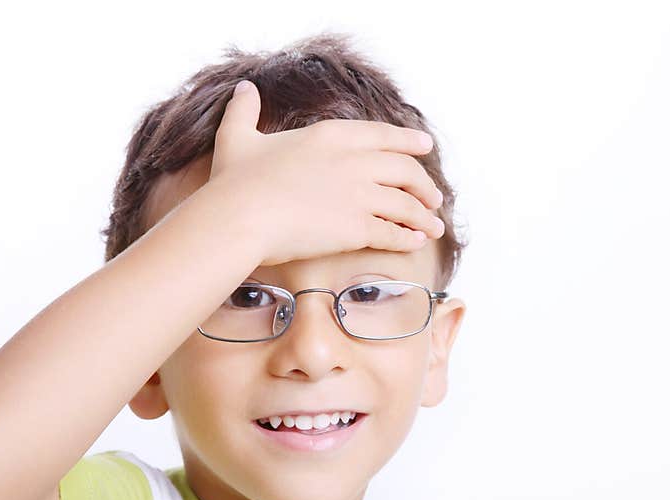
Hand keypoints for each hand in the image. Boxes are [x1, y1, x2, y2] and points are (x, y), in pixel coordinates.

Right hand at [207, 79, 444, 266]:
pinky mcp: (358, 228)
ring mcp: (359, 195)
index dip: (408, 141)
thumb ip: (245, 111)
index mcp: (330, 136)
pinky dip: (409, 238)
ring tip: (434, 226)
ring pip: (407, 204)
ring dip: (424, 216)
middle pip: (405, 170)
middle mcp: (353, 161)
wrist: (240, 217)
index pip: (382, 135)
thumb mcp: (237, 137)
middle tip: (434, 196)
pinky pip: (395, 233)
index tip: (425, 147)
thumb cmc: (236, 181)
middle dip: (424, 184)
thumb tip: (245, 88)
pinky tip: (417, 242)